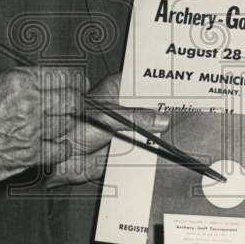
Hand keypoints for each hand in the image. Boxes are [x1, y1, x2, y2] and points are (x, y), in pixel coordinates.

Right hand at [0, 65, 87, 197]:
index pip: (64, 77)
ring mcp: (31, 130)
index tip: (79, 84)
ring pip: (68, 124)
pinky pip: (61, 149)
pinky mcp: (30, 154)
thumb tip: (44, 77)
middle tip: (76, 104)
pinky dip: (61, 147)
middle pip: (73, 100)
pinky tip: (53, 143)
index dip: (76, 81)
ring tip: (58, 123)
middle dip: (77, 102)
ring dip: (66, 124)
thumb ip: (20, 78)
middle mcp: (28, 104)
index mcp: (20, 82)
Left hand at [46, 73, 169, 187]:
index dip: (160, 86)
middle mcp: (123, 107)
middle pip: (151, 107)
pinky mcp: (127, 148)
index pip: (144, 83)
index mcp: (117, 90)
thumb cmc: (72, 129)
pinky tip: (168, 151)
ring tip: (180, 134)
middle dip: (164, 112)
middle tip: (184, 114)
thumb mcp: (107, 118)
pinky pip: (145, 149)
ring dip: (161, 134)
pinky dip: (154, 151)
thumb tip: (162, 118)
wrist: (60, 160)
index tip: (180, 90)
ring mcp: (126, 128)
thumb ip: (136, 118)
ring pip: (150, 129)